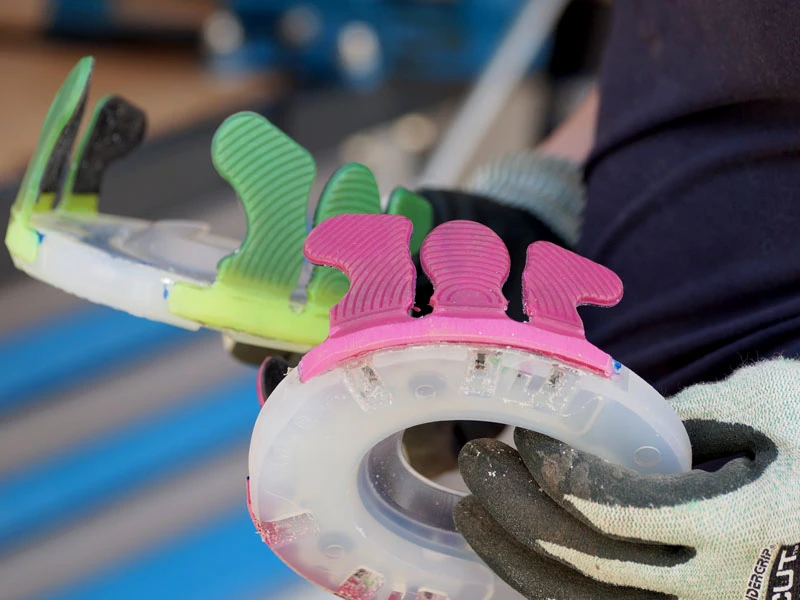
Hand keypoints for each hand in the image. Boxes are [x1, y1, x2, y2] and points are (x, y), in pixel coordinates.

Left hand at [455, 358, 799, 599]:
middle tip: (475, 461)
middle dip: (512, 509)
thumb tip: (601, 428)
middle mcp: (711, 587)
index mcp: (733, 525)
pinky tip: (517, 553)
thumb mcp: (766, 407)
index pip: (609, 505)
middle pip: (582, 558)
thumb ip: (683, 417)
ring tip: (472, 512)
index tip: (528, 432)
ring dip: (514, 557)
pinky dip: (551, 585)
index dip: (552, 468)